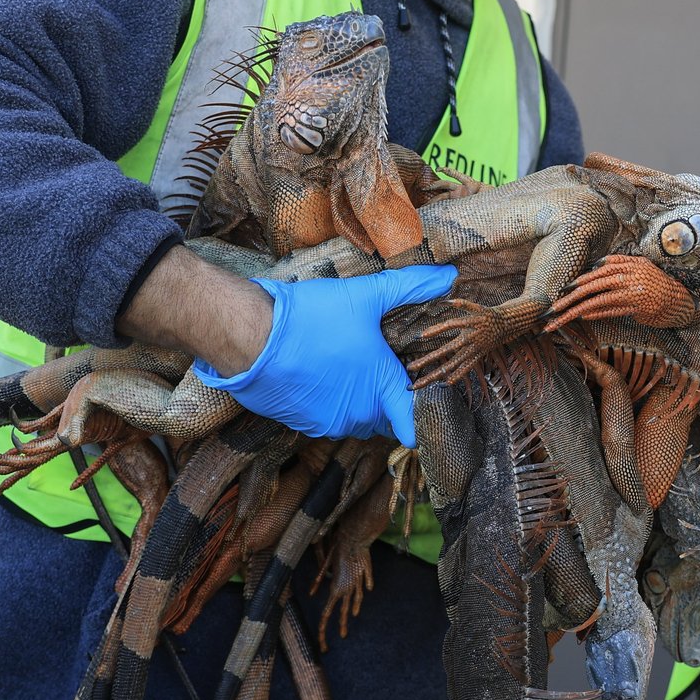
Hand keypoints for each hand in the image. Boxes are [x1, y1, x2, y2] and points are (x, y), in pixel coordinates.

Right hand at [191, 267, 456, 444]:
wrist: (251, 336)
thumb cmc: (313, 318)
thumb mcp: (366, 296)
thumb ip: (411, 287)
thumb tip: (449, 275)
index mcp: (381, 390)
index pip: (414, 424)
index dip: (423, 415)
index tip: (423, 401)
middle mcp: (359, 414)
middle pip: (385, 419)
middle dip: (388, 400)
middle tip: (384, 370)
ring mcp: (328, 423)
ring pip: (356, 420)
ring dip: (358, 403)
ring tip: (352, 369)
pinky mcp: (302, 423)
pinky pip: (327, 420)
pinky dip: (330, 404)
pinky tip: (323, 375)